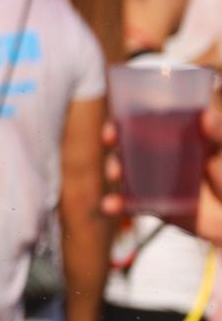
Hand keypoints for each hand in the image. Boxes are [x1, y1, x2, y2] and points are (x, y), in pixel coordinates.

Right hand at [102, 105, 221, 244]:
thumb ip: (219, 134)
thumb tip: (205, 115)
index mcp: (178, 138)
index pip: (145, 123)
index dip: (125, 119)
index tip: (116, 122)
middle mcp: (163, 157)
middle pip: (128, 145)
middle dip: (114, 140)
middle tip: (110, 141)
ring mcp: (156, 181)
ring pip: (125, 171)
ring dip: (113, 168)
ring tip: (115, 173)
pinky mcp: (154, 205)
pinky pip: (130, 203)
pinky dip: (116, 204)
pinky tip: (110, 205)